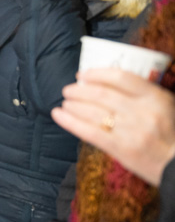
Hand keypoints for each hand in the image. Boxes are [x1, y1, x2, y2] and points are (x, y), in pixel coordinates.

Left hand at [52, 68, 174, 186]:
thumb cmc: (173, 134)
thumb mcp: (167, 107)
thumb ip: (143, 95)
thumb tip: (108, 83)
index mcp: (155, 97)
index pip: (120, 77)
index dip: (97, 73)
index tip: (83, 74)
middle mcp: (141, 111)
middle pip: (100, 93)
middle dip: (79, 90)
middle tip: (68, 90)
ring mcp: (130, 131)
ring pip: (91, 111)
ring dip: (72, 104)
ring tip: (65, 103)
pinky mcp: (120, 149)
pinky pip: (88, 131)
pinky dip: (69, 121)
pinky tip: (58, 114)